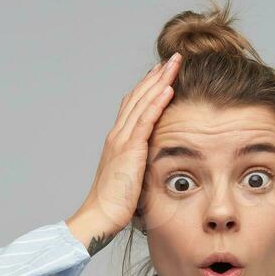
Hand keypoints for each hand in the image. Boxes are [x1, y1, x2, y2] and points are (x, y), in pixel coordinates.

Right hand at [66, 52, 180, 255]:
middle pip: (138, 97)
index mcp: (117, 141)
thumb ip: (140, 166)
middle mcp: (117, 135)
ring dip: (159, 81)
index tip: (162, 73)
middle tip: (172, 58)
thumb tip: (153, 164)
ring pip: (142, 102)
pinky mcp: (129, 150)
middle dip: (156, 76)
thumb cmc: (115, 205)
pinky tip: (168, 88)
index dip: (147, 87)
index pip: (133, 106)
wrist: (99, 216)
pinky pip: (145, 120)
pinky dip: (156, 102)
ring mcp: (121, 141)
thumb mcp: (131, 179)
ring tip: (174, 64)